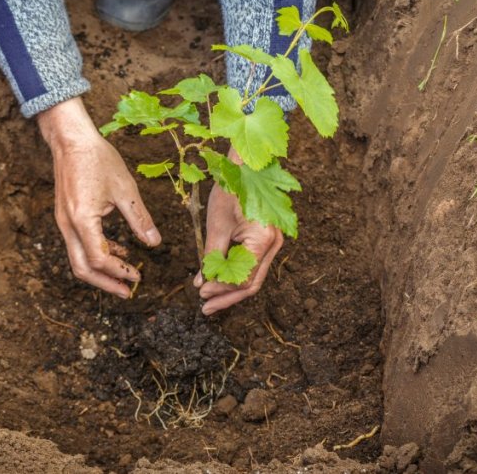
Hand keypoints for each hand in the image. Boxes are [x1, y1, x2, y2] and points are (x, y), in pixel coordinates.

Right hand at [37, 98, 160, 298]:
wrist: (71, 140)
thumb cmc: (98, 159)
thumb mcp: (125, 189)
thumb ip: (140, 219)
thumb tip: (155, 243)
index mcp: (83, 220)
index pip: (100, 259)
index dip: (120, 271)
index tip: (138, 277)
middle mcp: (68, 225)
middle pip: (82, 268)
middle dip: (105, 283)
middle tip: (127, 292)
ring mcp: (63, 222)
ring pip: (77, 259)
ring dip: (100, 272)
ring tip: (124, 276)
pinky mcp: (65, 217)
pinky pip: (78, 244)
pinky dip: (96, 253)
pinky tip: (117, 250)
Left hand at [193, 148, 283, 314]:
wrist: (244, 166)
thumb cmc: (231, 190)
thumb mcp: (217, 226)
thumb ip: (211, 257)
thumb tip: (203, 283)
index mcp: (264, 241)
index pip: (243, 280)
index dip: (222, 290)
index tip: (201, 294)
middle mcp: (275, 245)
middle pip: (252, 283)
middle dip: (227, 297)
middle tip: (206, 308)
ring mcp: (273, 243)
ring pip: (253, 276)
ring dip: (231, 289)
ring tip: (210, 299)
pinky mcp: (266, 239)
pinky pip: (253, 264)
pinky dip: (236, 274)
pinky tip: (219, 280)